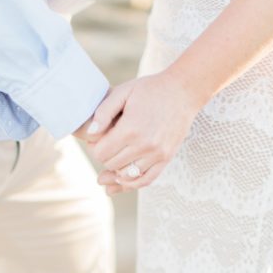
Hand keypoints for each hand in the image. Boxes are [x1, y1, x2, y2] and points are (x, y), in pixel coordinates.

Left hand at [85, 71, 205, 193]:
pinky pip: (146, 180)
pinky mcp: (166, 159)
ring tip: (117, 156)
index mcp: (130, 129)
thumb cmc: (150, 90)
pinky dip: (132, 182)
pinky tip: (124, 177)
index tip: (98, 139)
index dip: (94, 147)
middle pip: (111, 165)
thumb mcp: (123, 92)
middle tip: (107, 145)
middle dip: (105, 156)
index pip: (101, 153)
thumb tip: (90, 135)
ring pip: (126, 176)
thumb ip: (103, 113)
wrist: (182, 93)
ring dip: (117, 168)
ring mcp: (157, 154)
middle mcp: (144, 146)